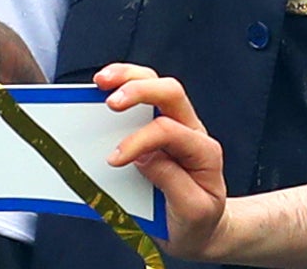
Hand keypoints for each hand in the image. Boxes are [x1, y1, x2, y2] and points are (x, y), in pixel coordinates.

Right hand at [96, 65, 230, 260]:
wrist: (203, 229)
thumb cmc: (199, 220)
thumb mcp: (192, 210)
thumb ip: (171, 181)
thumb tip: (143, 157)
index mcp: (203, 150)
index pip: (169, 131)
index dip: (139, 141)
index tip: (115, 159)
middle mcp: (190, 130)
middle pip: (170, 92)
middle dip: (138, 90)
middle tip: (111, 103)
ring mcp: (175, 125)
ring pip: (156, 84)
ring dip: (128, 77)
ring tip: (102, 80)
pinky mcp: (157, 127)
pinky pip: (142, 98)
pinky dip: (123, 84)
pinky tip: (105, 86)